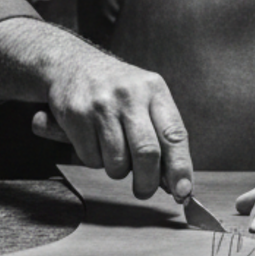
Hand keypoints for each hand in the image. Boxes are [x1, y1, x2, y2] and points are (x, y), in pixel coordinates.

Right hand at [32, 52, 193, 201]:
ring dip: (117, 169)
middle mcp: (130, 95)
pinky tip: (94, 141)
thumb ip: (161, 133)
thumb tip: (174, 181)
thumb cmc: (117, 89)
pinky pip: (91, 158)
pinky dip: (95, 160)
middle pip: (146, 153)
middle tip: (144, 190)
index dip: (180, 167)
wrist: (72, 64)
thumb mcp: (146, 97)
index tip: (183, 191)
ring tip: (114, 152)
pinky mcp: (76, 115)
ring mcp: (102, 105)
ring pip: (117, 162)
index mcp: (154, 90)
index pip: (174, 134)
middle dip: (147, 182)